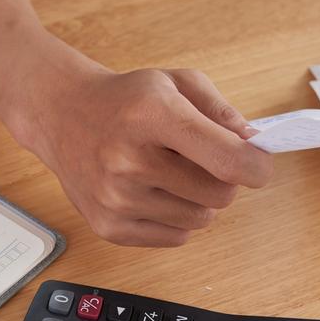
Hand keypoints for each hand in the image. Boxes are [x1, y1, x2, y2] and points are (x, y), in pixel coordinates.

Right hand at [13, 65, 273, 245]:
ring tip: (171, 174)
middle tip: (201, 160)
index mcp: (151, 114)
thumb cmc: (125, 100)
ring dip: (198, 200)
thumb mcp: (176, 83)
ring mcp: (116, 198)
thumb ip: (221, 112)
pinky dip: (175, 218)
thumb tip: (254, 147)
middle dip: (223, 179)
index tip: (257, 163)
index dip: (256, 166)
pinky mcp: (109, 227)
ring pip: (201, 219)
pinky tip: (153, 191)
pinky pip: (176, 237)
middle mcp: (129, 159)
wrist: (62, 116)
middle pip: (219, 195)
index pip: (227, 159)